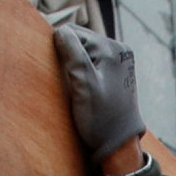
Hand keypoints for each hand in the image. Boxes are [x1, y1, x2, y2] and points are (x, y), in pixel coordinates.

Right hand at [53, 24, 145, 172]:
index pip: (74, 32)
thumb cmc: (100, 117)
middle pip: (81, 40)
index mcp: (113, 49)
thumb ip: (72, 53)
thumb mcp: (83, 83)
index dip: (59, 46)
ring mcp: (119, 62)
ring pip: (85, 52)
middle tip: (65, 78)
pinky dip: (83, 70)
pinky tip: (81, 86)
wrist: (118, 144)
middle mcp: (119, 51)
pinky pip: (93, 63)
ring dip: (74, 63)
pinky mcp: (116, 74)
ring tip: (73, 84)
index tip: (55, 67)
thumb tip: (60, 31)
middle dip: (68, 54)